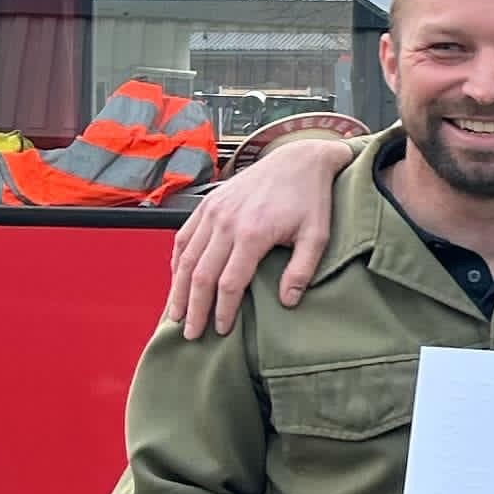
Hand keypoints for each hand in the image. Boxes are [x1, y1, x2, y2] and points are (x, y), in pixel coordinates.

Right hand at [166, 135, 352, 334]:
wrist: (298, 160)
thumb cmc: (310, 198)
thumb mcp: (317, 236)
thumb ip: (302, 270)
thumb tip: (287, 302)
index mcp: (253, 233)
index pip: (229, 283)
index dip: (222, 310)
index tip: (221, 330)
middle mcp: (226, 222)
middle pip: (200, 275)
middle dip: (194, 308)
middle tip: (190, 334)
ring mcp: (213, 211)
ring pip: (186, 258)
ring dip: (179, 289)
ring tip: (176, 314)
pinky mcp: (208, 204)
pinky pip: (184, 236)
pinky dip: (177, 261)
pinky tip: (177, 280)